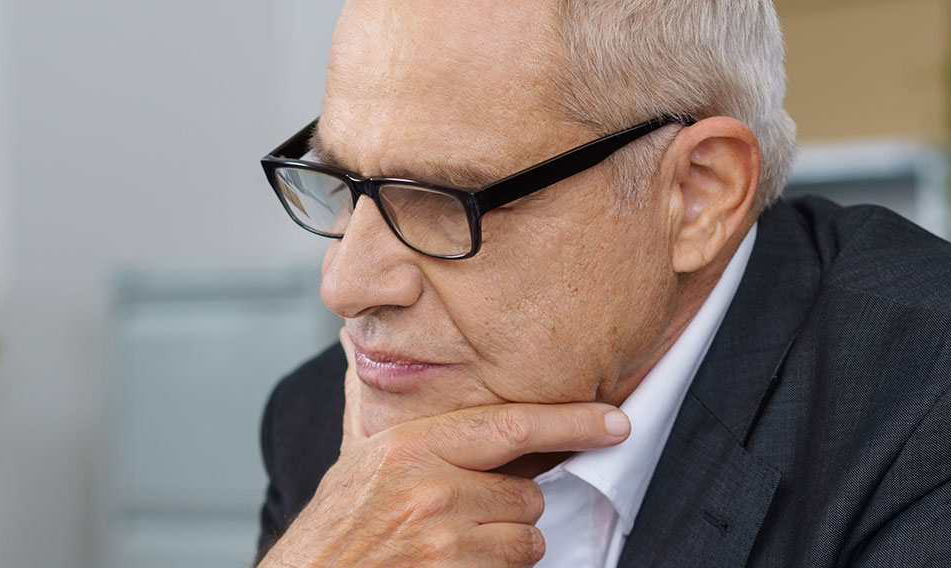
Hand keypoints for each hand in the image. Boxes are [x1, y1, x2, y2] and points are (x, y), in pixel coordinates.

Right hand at [257, 369, 630, 566]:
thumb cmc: (336, 529)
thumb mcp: (358, 460)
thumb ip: (389, 416)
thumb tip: (379, 355)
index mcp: (410, 446)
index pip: (510, 424)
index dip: (571, 421)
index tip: (615, 421)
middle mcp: (430, 488)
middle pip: (526, 493)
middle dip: (510, 507)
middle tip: (466, 516)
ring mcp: (443, 539)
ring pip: (526, 536)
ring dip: (503, 545)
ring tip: (453, 546)